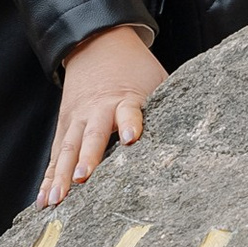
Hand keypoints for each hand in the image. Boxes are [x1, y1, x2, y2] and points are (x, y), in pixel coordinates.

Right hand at [39, 24, 167, 206]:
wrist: (97, 44)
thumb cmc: (133, 69)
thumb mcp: (156, 80)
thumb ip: (170, 106)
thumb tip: (204, 135)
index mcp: (124, 99)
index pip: (128, 111)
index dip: (130, 122)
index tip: (131, 138)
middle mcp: (96, 111)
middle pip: (90, 135)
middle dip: (87, 157)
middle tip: (82, 178)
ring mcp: (76, 120)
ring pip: (67, 150)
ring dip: (60, 176)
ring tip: (56, 201)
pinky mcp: (64, 129)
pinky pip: (55, 157)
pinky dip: (48, 179)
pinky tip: (44, 202)